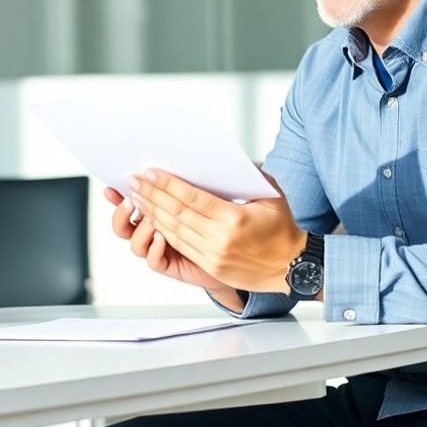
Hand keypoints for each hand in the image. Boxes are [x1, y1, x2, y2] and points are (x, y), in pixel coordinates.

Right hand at [105, 187, 227, 290]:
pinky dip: (154, 249)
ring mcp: (158, 250)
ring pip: (135, 245)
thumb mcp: (195, 199)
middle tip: (131, 198)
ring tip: (151, 219)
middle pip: (122, 227)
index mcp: (152, 214)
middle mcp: (150, 234)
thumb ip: (175, 189)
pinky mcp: (170, 266)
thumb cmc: (214, 222)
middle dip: (122, 212)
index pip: (126, 206)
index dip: (115, 198)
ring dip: (141, 230)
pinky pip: (154, 261)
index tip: (110, 188)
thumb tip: (157, 169)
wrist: (230, 251)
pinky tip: (161, 238)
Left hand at [128, 169, 305, 293]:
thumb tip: (230, 158)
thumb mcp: (272, 196)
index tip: (149, 173)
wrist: (291, 267)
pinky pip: (180, 246)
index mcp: (233, 218)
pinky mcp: (210, 267)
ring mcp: (213, 255)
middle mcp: (220, 238)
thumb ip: (251, 176)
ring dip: (152, 213)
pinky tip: (152, 219)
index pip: (191, 198)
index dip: (167, 185)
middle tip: (134, 181)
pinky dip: (163, 231)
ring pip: (174, 231)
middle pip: (177, 213)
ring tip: (137, 198)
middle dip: (152, 195)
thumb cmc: (281, 228)